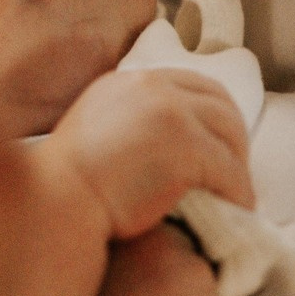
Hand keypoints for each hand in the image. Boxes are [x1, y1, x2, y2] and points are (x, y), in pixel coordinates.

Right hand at [45, 66, 251, 241]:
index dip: (212, 116)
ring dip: (238, 167)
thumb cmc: (66, 190)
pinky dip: (238, 193)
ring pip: (229, 135)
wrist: (55, 207)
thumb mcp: (94, 137)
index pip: (190, 85)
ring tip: (237, 196)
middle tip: (235, 174)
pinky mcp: (187, 146)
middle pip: (218, 102)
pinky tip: (236, 211)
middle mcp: (151, 87)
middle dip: (233, 138)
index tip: (218, 146)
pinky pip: (230, 171)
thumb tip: (165, 147)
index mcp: (127, 83)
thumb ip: (128, 127)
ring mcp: (171, 112)